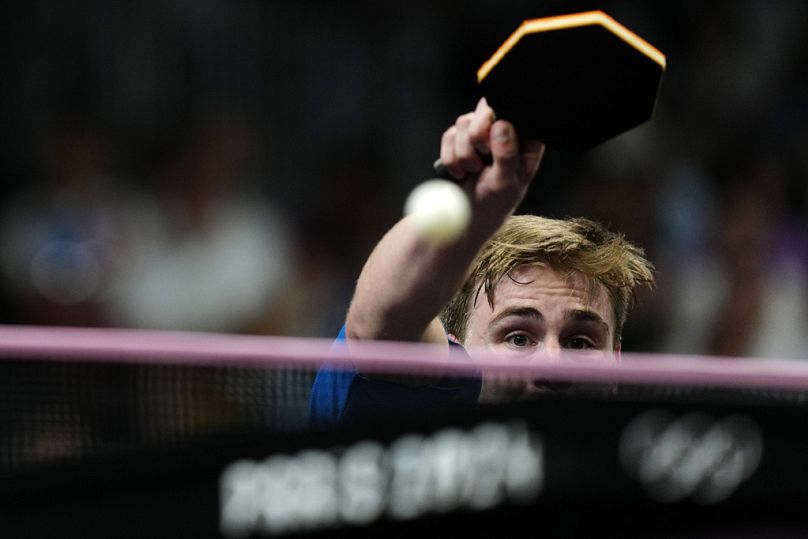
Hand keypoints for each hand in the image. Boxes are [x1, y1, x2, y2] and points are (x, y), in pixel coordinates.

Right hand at [439, 98, 544, 221]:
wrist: (466, 217)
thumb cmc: (494, 203)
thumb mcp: (505, 183)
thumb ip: (506, 155)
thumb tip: (501, 125)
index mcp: (525, 140)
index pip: (515, 112)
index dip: (499, 123)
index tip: (491, 147)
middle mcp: (503, 131)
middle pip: (486, 109)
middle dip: (476, 138)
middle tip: (481, 161)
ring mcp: (480, 134)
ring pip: (464, 121)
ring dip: (463, 152)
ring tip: (472, 171)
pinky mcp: (459, 140)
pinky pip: (449, 135)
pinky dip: (450, 157)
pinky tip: (460, 172)